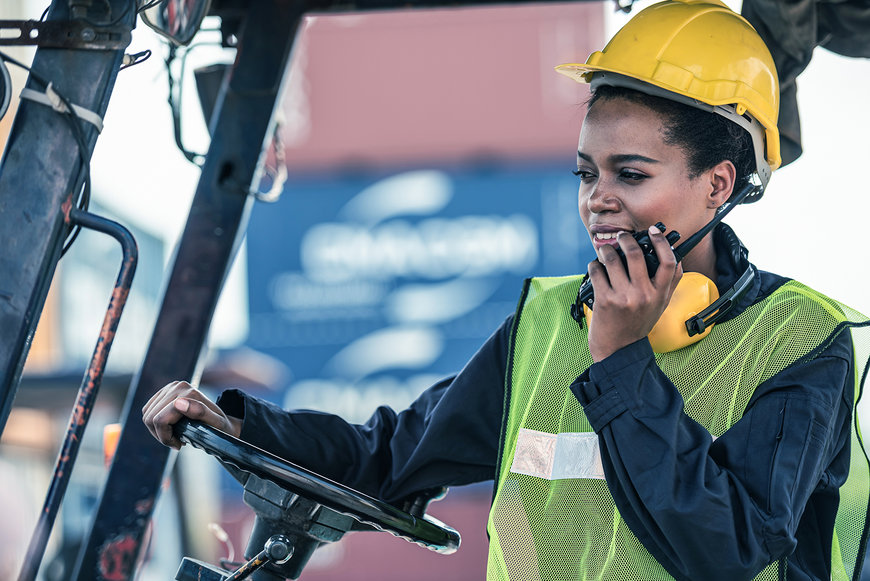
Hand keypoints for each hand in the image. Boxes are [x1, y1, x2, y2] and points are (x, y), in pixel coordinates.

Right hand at [142, 381, 242, 449]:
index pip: (160, 420)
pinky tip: (170, 427)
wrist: (221, 422)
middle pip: (150, 418)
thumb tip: (178, 403)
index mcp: (189, 393)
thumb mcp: (216, 424)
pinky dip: (155, 424)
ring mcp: (170, 387)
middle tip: (177, 441)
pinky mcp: (164, 391)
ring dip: (158, 430)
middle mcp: (178, 386)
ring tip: (175, 435)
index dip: (166, 437)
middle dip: (161, 435)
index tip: (179, 445)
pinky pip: (147, 410)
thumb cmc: (219, 427)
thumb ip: (200, 412)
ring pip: (147, 415)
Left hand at [586, 225, 681, 360]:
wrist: (619, 350)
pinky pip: (597, 271)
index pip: (669, 262)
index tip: (653, 231)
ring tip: (605, 250)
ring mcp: (624, 297)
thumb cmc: (637, 325)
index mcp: (661, 294)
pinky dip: (594, 265)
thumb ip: (668, 283)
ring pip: (613, 259)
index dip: (661, 242)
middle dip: (626, 239)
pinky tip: (596, 267)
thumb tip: (674, 256)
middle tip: (622, 236)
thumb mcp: (660, 306)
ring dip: (606, 250)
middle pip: (637, 254)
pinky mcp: (605, 300)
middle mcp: (644, 295)